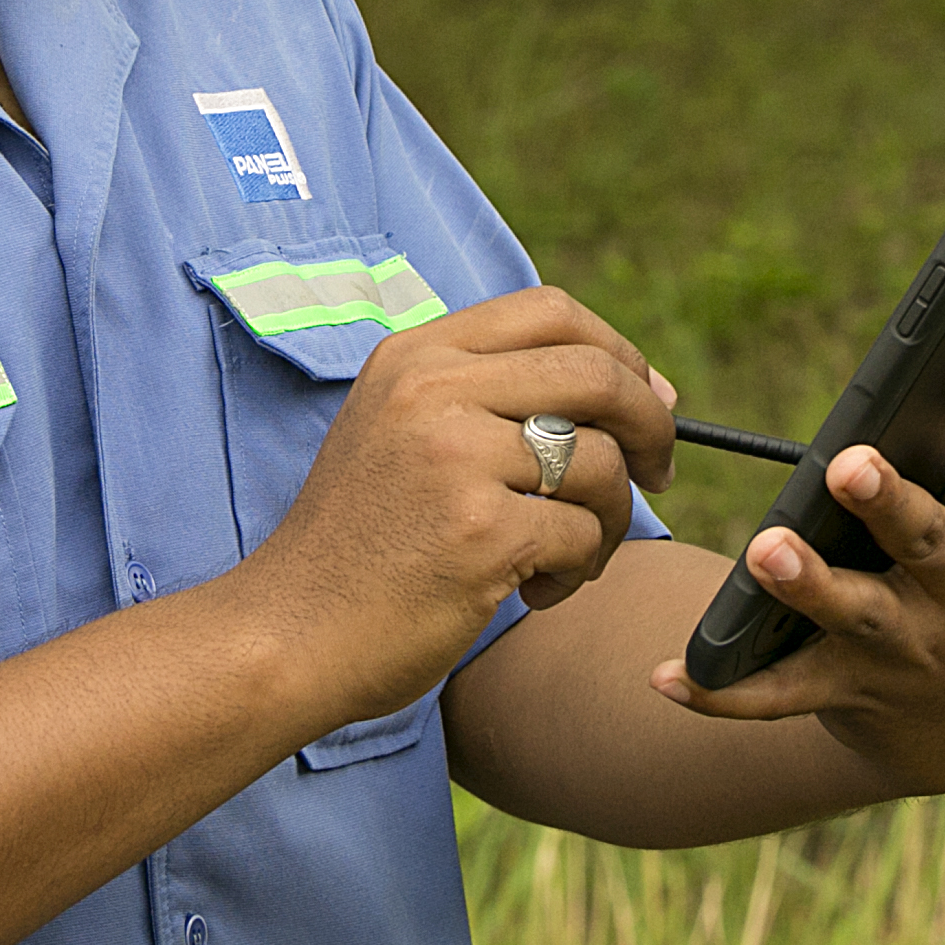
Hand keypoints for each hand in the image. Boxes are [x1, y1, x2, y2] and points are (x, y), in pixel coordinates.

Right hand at [238, 286, 680, 735]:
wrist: (287, 634)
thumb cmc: (362, 546)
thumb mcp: (402, 433)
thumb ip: (493, 397)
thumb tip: (646, 387)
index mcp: (414, 356)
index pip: (550, 310)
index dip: (619, 350)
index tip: (648, 401)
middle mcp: (432, 391)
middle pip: (596, 372)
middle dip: (650, 426)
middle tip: (658, 475)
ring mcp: (454, 458)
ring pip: (600, 463)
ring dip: (610, 519)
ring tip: (567, 557)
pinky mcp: (479, 531)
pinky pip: (584, 535)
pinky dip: (579, 570)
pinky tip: (534, 591)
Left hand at [646, 285, 944, 794]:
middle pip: (926, 540)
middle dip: (888, 504)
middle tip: (848, 465)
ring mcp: (905, 649)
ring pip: (851, 615)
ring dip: (808, 586)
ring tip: (766, 551)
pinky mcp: (845, 691)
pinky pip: (778, 693)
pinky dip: (724, 690)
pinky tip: (668, 676)